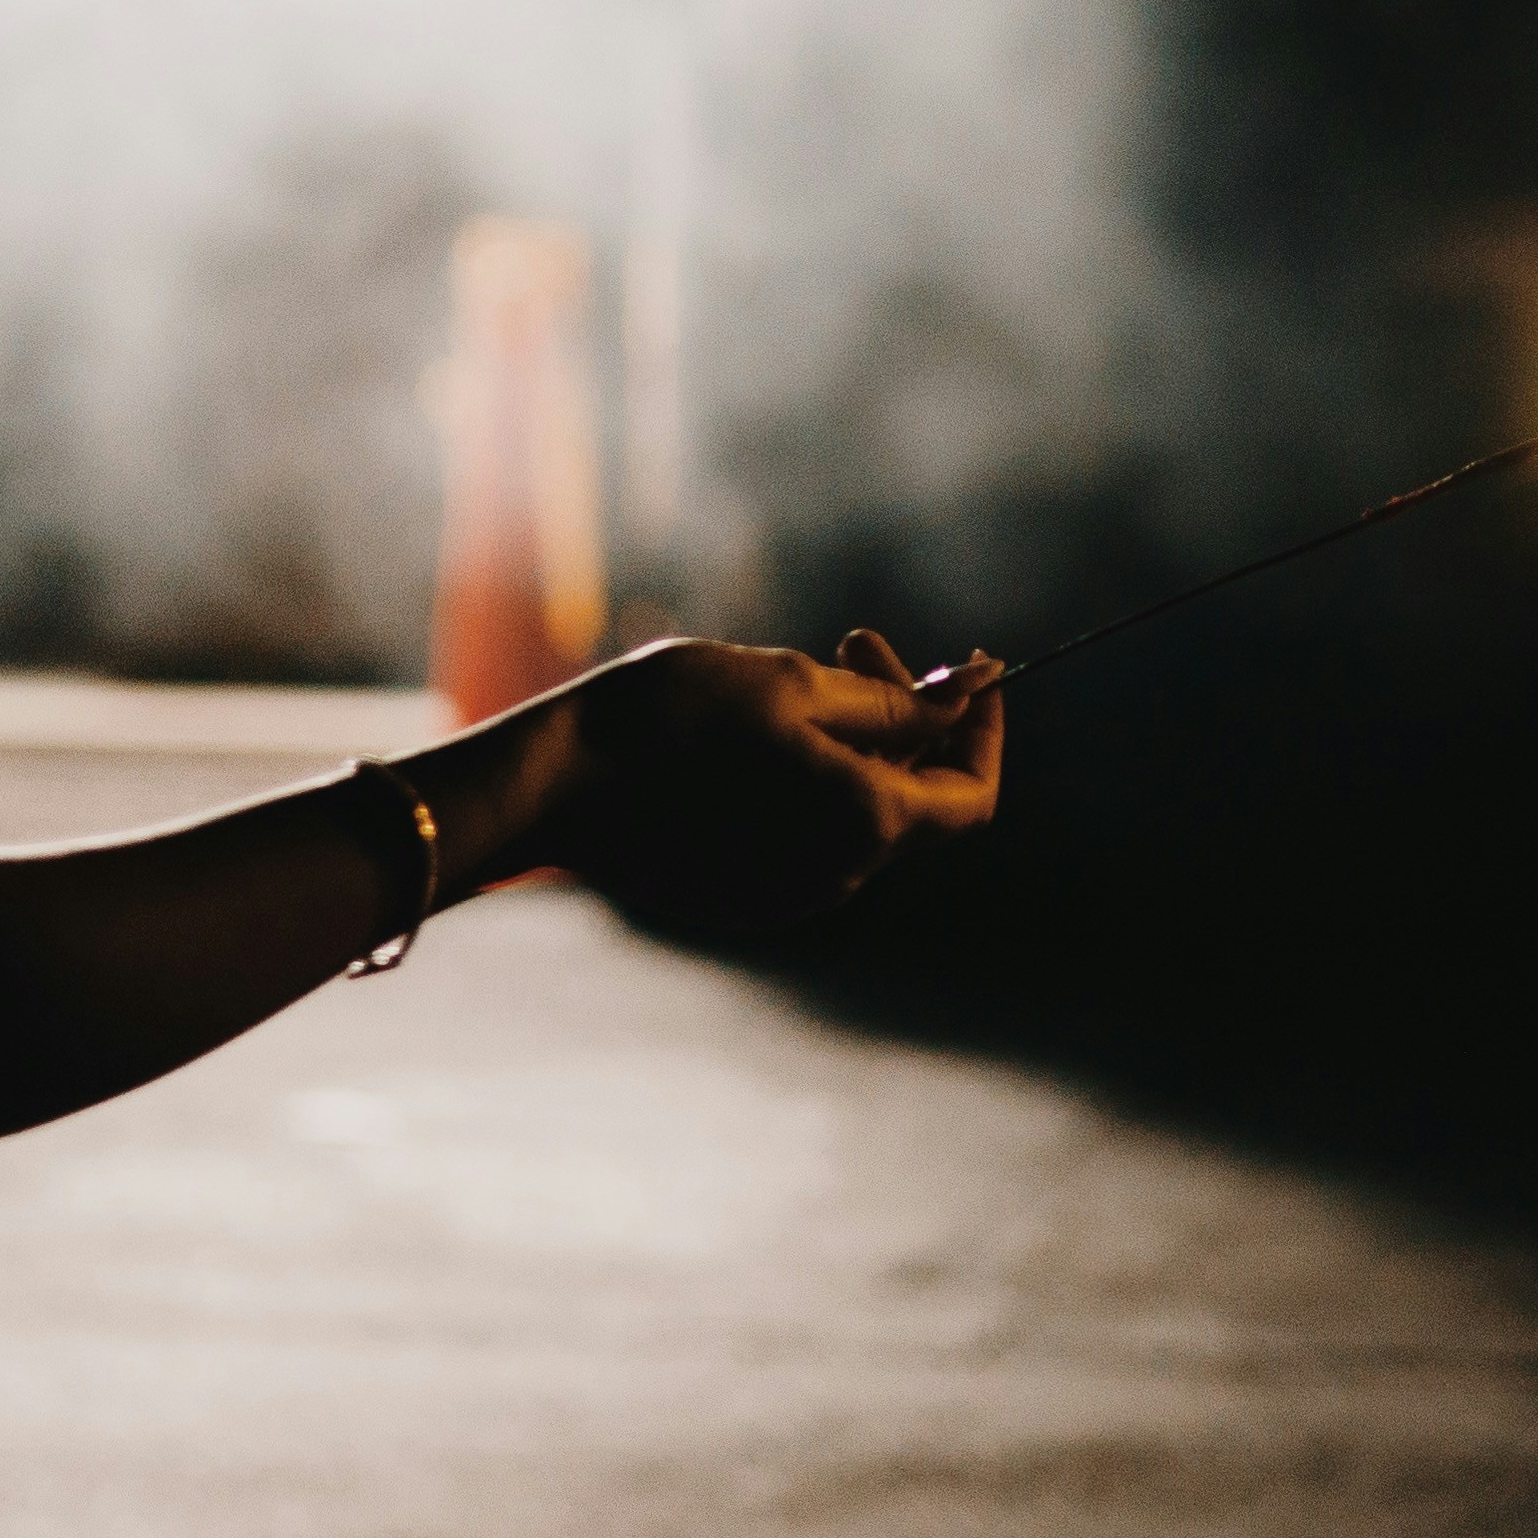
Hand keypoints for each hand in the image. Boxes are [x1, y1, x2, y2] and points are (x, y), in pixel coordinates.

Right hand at [535, 630, 1005, 942]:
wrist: (554, 781)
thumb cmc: (672, 717)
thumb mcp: (790, 684)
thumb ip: (890, 702)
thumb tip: (966, 695)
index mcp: (865, 823)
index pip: (973, 796)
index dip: (982, 730)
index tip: (966, 668)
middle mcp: (838, 875)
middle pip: (914, 801)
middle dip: (908, 717)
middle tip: (858, 642)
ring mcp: (787, 894)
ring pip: (858, 815)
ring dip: (856, 744)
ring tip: (800, 675)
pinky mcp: (740, 895)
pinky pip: (807, 836)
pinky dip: (812, 782)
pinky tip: (760, 732)